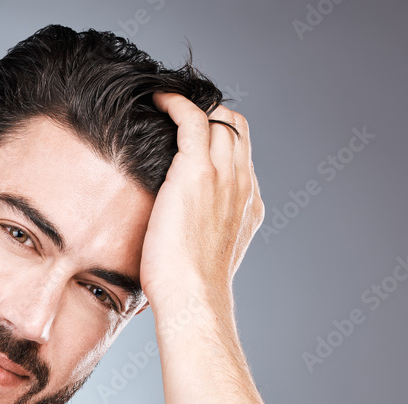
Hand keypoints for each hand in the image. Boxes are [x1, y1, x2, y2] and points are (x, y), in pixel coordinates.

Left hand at [139, 92, 264, 309]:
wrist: (194, 298)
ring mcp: (224, 176)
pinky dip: (176, 104)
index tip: (195, 136)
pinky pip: (192, 120)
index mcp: (248, 204)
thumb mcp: (204, 257)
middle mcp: (242, 185)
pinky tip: (158, 101)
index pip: (241, 155)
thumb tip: (177, 238)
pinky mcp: (197, 172)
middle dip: (211, 115)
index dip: (221, 138)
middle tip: (178, 114)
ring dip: (195, 106)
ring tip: (166, 105)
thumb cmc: (188, 290)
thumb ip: (200, 236)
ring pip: (220, 120)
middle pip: (236, 129)